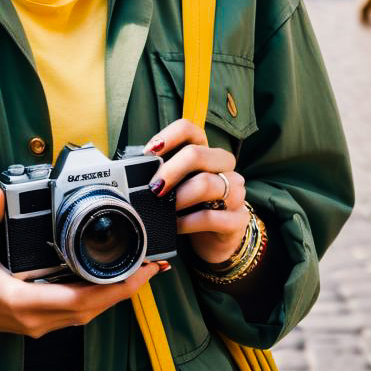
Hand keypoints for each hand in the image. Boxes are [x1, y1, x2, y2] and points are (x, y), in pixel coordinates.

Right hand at [0, 186, 165, 338]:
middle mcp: (35, 318)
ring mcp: (37, 324)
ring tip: (139, 272)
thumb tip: (3, 192)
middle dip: (125, 289)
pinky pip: (76, 314)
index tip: (136, 270)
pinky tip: (110, 283)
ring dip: (115, 296)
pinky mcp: (37, 321)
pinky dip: (98, 299)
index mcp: (22, 301)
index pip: (77, 300)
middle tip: (151, 266)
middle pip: (91, 310)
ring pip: (87, 315)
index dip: (112, 287)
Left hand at [145, 120, 248, 265]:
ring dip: (180, 197)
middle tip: (154, 187)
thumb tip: (132, 168)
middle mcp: (223, 166)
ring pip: (207, 183)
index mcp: (204, 152)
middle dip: (171, 170)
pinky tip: (176, 226)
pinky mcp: (237, 218)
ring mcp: (235, 191)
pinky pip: (210, 216)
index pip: (190, 130)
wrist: (214, 240)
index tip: (150, 152)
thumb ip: (161, 173)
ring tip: (165, 209)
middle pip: (198, 153)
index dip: (168, 136)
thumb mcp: (177, 186)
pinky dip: (187, 222)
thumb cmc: (190, 206)